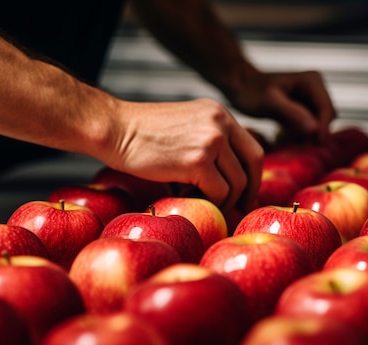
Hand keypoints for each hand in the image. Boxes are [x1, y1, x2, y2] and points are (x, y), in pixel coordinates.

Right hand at [104, 98, 263, 212]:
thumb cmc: (141, 133)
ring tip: (199, 201)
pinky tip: (186, 198)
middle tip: (237, 208)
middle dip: (247, 191)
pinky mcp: (198, 162)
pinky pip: (218, 193)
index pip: (252, 148)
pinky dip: (207, 203)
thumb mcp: (185, 125)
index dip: (252, 175)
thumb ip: (207, 140)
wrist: (115, 128)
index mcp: (219, 114)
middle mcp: (220, 124)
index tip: (245, 193)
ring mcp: (211, 141)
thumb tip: (228, 174)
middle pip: (253, 164)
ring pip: (236, 183)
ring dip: (222, 200)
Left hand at [226, 70, 335, 141]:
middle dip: (315, 131)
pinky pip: (309, 126)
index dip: (323, 128)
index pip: (327, 109)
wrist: (239, 87)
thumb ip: (292, 113)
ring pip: (318, 123)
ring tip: (288, 140)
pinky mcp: (303, 109)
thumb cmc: (251, 92)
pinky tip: (285, 137)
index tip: (314, 144)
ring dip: (308, 134)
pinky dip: (301, 134)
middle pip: (326, 117)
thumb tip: (315, 128)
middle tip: (297, 145)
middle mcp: (315, 88)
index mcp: (312, 81)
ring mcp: (310, 99)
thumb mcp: (270, 103)